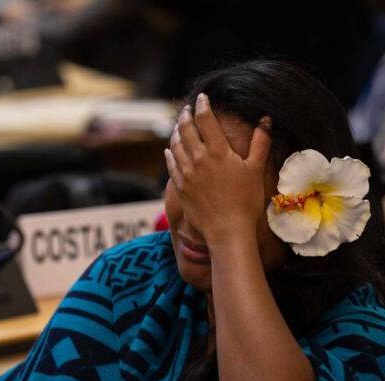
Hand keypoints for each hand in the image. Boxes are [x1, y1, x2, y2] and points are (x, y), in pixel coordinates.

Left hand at [164, 93, 270, 243]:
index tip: (202, 98)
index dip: (202, 106)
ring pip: (175, 145)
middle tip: (186, 109)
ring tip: (177, 126)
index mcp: (218, 151)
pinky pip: (170, 165)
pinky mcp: (180, 186)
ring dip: (175, 132)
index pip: (206, 120)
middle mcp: (198, 158)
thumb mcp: (256, 169)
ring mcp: (186, 172)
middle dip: (185, 116)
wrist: (227, 229)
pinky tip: (169, 150)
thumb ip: (261, 142)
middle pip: (186, 129)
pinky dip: (169, 154)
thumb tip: (265, 119)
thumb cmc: (246, 200)